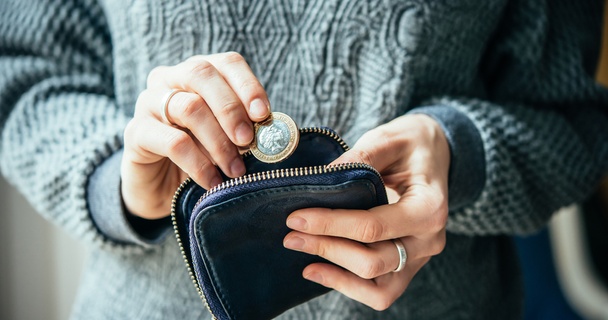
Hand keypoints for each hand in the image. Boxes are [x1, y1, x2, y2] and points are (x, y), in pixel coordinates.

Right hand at [121, 52, 269, 218]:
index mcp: (199, 73)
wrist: (161, 189)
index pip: (227, 63)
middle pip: (202, 74)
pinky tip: (213, 182)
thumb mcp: (227, 139)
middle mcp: (170, 79)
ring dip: (219, 142)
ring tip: (235, 170)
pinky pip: (172, 142)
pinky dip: (199, 164)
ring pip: (189, 107)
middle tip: (248, 141)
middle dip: (231, 109)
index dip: (248, 85)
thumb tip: (273, 131)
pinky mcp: (135, 132)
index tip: (263, 114)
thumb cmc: (201, 156)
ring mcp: (148, 102)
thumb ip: (246, 128)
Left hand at [283, 114, 449, 309]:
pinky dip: (347, 285)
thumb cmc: (412, 144)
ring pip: (377, 287)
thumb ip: (359, 158)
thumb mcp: (388, 139)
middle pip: (372, 261)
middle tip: (291, 234)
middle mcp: (429, 240)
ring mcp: (419, 258)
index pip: (374, 227)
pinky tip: (317, 270)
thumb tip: (320, 180)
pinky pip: (379, 291)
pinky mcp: (407, 266)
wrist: (434, 153)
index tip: (296, 217)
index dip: (331, 225)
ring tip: (302, 254)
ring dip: (335, 273)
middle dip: (327, 248)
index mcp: (429, 208)